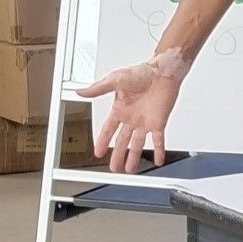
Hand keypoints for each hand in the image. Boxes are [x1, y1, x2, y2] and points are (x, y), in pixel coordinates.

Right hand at [77, 56, 185, 172]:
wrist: (162, 71)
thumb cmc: (141, 72)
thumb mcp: (115, 80)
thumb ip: (98, 89)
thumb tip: (80, 92)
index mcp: (120, 110)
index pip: (108, 130)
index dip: (102, 142)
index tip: (97, 152)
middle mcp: (132, 118)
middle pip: (122, 142)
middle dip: (117, 156)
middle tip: (114, 168)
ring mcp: (145, 122)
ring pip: (138, 144)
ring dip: (134, 157)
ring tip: (130, 170)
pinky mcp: (159, 122)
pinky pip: (158, 140)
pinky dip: (159, 151)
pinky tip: (158, 161)